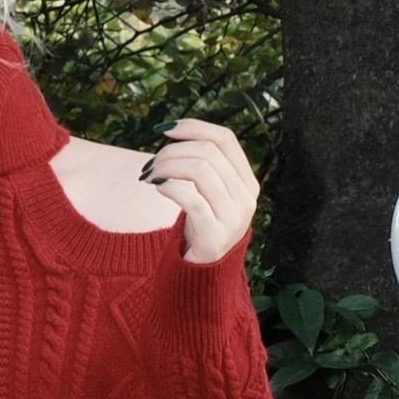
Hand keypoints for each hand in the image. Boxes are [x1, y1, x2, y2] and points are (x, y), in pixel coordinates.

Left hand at [140, 116, 260, 265]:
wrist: (205, 271)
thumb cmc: (202, 224)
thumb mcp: (210, 191)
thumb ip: (203, 163)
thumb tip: (174, 129)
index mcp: (247, 181)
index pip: (225, 139)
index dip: (195, 127)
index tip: (166, 129)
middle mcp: (246, 197)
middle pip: (208, 152)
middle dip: (172, 151)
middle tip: (151, 163)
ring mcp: (234, 217)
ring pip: (200, 170)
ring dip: (168, 167)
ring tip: (151, 175)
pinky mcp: (215, 235)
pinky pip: (192, 199)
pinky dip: (171, 187)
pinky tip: (159, 188)